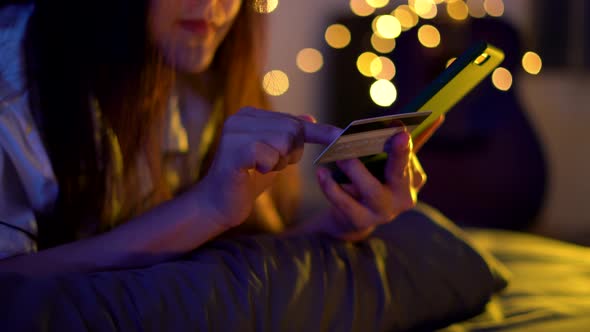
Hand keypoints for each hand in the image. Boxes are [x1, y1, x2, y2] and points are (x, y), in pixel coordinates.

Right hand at [196, 107, 340, 228]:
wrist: (218, 204)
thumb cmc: (247, 180)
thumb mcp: (274, 156)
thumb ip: (289, 137)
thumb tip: (310, 118)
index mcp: (250, 115)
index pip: (293, 121)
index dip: (318, 132)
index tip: (342, 136)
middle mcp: (241, 118)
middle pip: (292, 129)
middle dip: (291, 152)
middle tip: (271, 165)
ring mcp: (234, 132)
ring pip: (284, 140)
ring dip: (279, 161)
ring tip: (260, 168)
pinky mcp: (233, 150)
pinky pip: (269, 155)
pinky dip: (269, 166)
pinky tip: (254, 171)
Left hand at [315, 115, 443, 240]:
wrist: (353, 217)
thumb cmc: (369, 181)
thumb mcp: (380, 164)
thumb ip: (387, 145)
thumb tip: (401, 121)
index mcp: (412, 178)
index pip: (410, 158)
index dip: (406, 146)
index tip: (402, 130)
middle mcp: (404, 196)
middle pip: (399, 172)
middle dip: (398, 154)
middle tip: (394, 136)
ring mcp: (384, 212)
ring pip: (373, 190)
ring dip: (356, 170)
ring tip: (340, 156)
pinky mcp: (362, 221)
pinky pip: (346, 204)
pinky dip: (332, 188)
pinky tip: (322, 173)